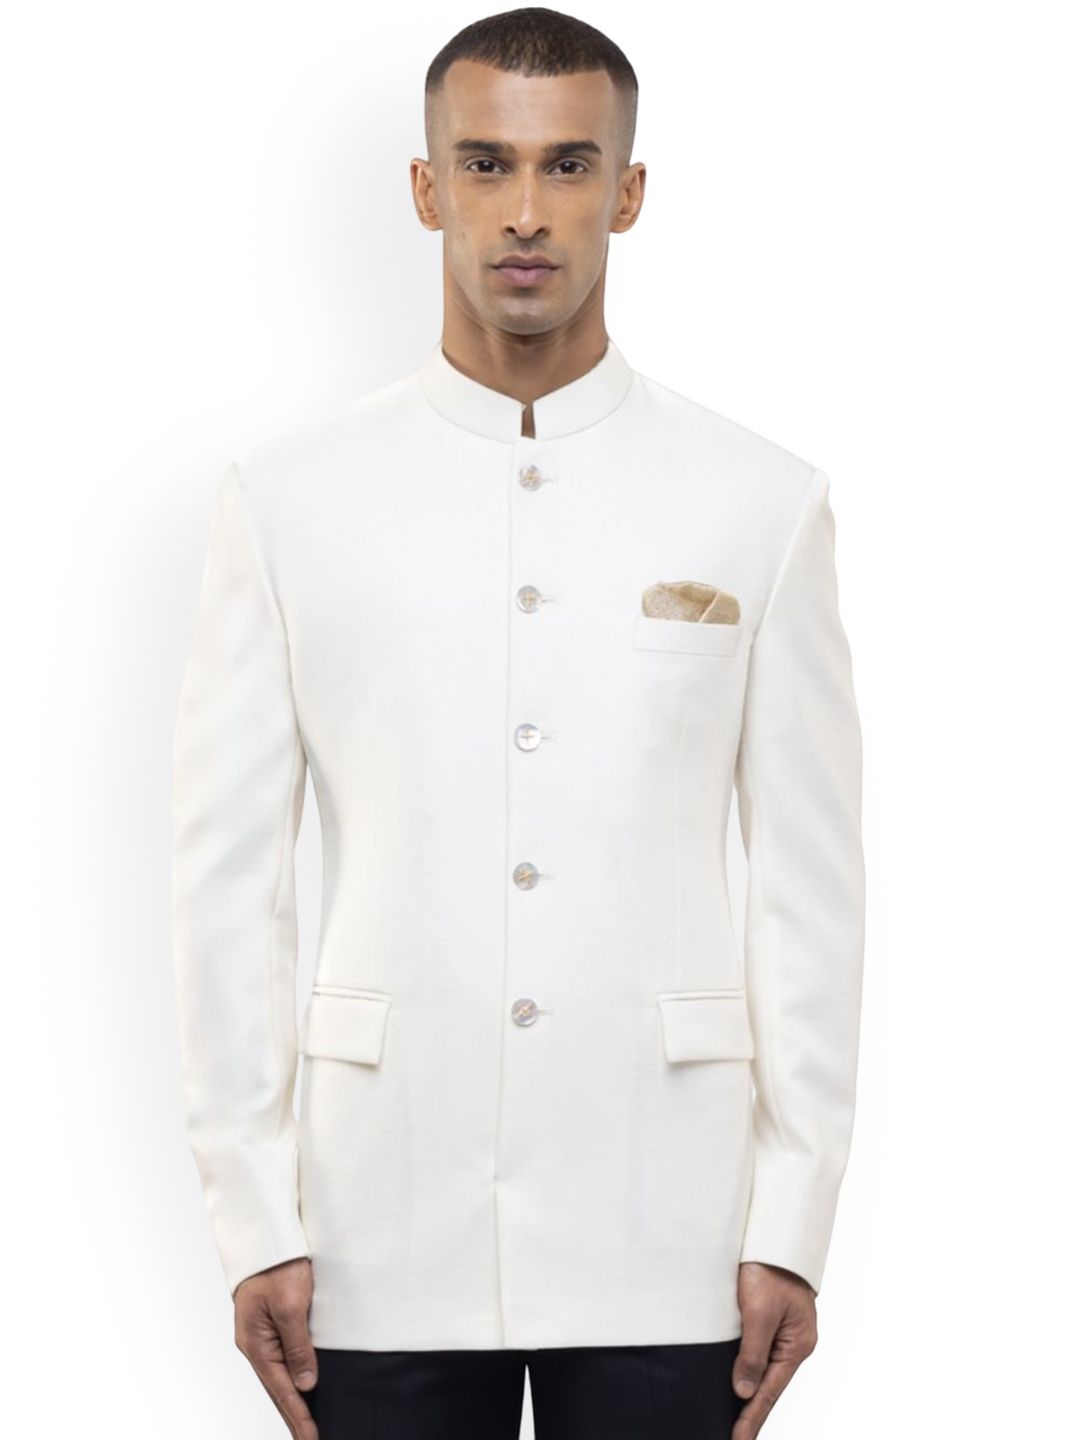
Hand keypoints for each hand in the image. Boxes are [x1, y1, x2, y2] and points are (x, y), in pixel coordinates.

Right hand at [234, 1257, 318, 1438]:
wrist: (266, 1234)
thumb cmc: (278, 1265)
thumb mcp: (291, 1305)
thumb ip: (298, 1346)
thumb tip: (305, 1384)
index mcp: (255, 1343)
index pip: (281, 1391)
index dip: (299, 1418)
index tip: (312, 1439)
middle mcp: (254, 1344)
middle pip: (276, 1389)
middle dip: (294, 1416)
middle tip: (310, 1439)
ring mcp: (259, 1335)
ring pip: (278, 1376)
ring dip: (292, 1400)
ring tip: (306, 1423)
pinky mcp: (268, 1323)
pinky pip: (280, 1358)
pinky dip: (290, 1378)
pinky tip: (300, 1387)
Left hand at [731, 1261, 817, 1437]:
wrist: (775, 1235)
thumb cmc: (770, 1268)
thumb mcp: (758, 1310)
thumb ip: (752, 1352)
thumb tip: (743, 1390)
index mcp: (797, 1345)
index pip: (770, 1392)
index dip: (751, 1418)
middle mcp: (794, 1344)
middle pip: (770, 1386)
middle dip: (751, 1412)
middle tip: (735, 1437)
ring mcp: (785, 1333)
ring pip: (765, 1372)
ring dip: (750, 1394)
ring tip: (735, 1420)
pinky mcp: (773, 1322)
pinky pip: (761, 1355)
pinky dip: (751, 1373)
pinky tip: (739, 1384)